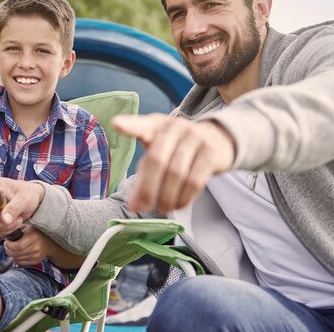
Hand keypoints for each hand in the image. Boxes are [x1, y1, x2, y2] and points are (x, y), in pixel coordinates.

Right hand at [0, 178, 43, 234]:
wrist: (32, 198)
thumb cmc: (29, 193)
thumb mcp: (24, 199)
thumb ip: (14, 208)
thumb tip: (4, 219)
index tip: (8, 216)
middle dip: (2, 223)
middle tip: (17, 219)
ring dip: (5, 227)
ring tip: (18, 220)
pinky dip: (5, 229)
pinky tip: (14, 222)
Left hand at [3, 225, 52, 265]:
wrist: (49, 242)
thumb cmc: (36, 233)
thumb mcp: (26, 227)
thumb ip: (14, 230)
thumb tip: (0, 233)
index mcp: (33, 237)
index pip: (18, 246)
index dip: (9, 245)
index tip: (6, 242)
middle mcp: (35, 247)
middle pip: (16, 253)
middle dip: (8, 250)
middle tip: (7, 245)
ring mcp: (36, 256)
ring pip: (17, 259)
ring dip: (11, 255)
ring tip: (12, 249)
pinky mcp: (35, 261)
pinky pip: (21, 262)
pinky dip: (16, 259)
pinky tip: (17, 253)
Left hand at [112, 113, 234, 213]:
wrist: (216, 138)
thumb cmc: (177, 149)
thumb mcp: (158, 156)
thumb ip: (143, 179)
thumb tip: (133, 206)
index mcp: (155, 125)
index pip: (141, 125)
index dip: (130, 125)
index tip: (116, 124)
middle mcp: (174, 127)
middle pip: (157, 160)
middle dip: (149, 188)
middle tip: (145, 206)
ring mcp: (195, 137)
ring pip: (177, 173)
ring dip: (168, 196)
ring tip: (163, 208)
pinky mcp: (211, 152)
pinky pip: (195, 180)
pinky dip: (185, 197)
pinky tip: (179, 204)